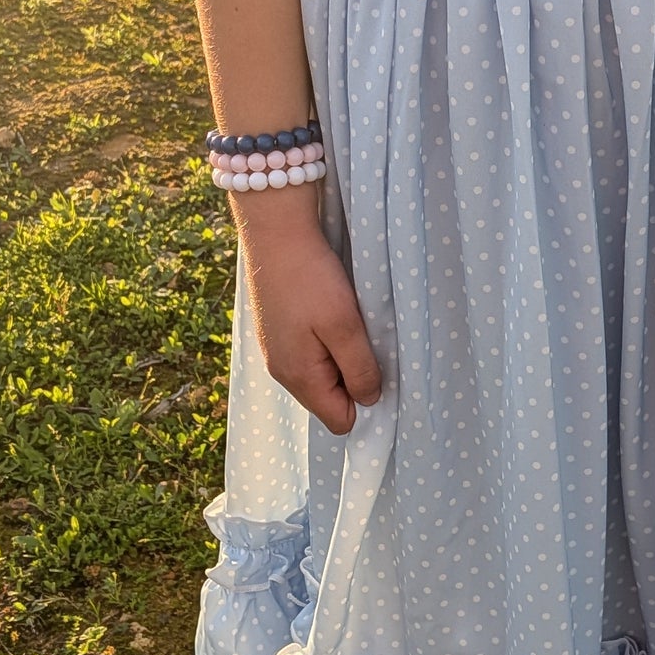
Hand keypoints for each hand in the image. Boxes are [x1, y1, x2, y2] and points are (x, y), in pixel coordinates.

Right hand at [235, 186, 381, 434]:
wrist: (275, 234)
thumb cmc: (311, 278)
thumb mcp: (345, 326)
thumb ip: (359, 369)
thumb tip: (369, 400)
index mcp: (299, 376)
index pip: (339, 420)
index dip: (364, 404)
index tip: (379, 372)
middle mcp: (282, 372)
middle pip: (329, 400)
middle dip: (353, 381)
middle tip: (366, 343)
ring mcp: (277, 353)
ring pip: (321, 377)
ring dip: (340, 360)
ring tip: (349, 327)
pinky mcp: (276, 333)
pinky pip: (309, 356)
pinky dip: (326, 344)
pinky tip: (330, 317)